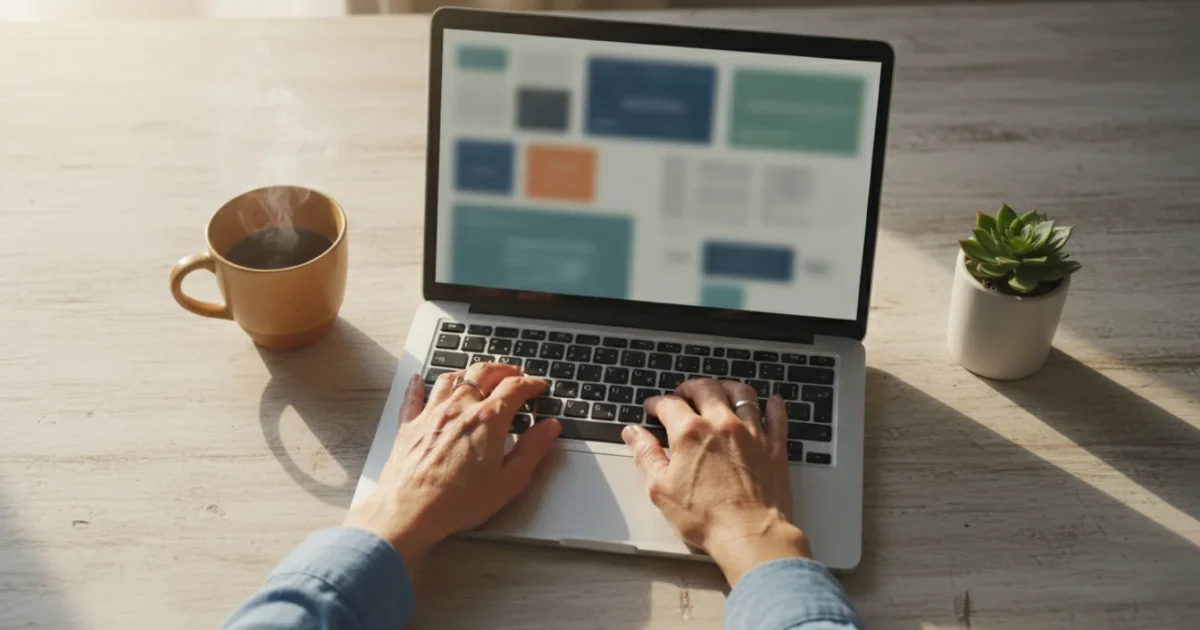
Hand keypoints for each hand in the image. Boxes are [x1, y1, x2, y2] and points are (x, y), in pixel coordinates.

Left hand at [344, 363, 560, 566]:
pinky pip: (414, 396)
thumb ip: (532, 450)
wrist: (408, 513)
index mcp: (487, 420)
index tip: (538, 386)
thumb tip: (549, 429)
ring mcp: (431, 414)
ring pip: (451, 378)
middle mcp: (459, 408)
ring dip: (469, 372)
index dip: (531, 384)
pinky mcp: (409, 426)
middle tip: (514, 374)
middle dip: (503, 370)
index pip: (515, 389)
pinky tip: (418, 379)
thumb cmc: (456, 503)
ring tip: (479, 375)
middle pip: (483, 373)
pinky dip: (418, 385)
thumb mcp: (507, 482)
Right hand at [623, 379, 809, 584]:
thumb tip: (633, 434)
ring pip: (742, 393)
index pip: (669, 404)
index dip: (657, 403)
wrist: (750, 535)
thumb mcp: (661, 489)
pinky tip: (772, 402)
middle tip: (684, 393)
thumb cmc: (706, 518)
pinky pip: (777, 417)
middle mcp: (722, 425)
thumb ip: (646, 455)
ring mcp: (752, 433)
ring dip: (728, 387)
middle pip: (706, 389)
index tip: (653, 407)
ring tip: (720, 390)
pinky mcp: (774, 447)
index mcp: (690, 433)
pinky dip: (774, 406)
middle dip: (690, 387)